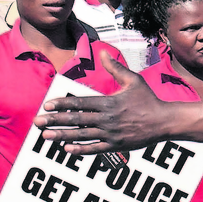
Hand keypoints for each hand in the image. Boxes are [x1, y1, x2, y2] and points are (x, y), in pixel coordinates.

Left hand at [34, 52, 167, 154]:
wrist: (164, 121)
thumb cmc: (148, 99)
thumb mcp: (133, 80)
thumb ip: (115, 68)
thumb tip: (103, 52)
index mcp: (109, 102)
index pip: (81, 103)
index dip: (63, 104)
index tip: (47, 105)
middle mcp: (108, 119)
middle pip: (77, 120)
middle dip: (55, 121)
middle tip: (38, 122)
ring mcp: (111, 133)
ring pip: (82, 135)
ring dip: (62, 135)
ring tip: (46, 136)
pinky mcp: (116, 145)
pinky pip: (95, 148)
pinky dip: (80, 149)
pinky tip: (67, 148)